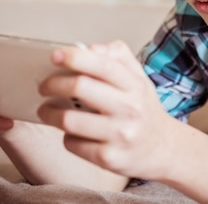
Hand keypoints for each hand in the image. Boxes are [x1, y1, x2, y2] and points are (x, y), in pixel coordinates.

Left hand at [38, 41, 176, 180]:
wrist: (163, 149)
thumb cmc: (143, 110)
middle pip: (80, 88)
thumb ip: (118, 57)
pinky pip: (72, 143)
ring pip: (69, 120)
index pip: (103, 65)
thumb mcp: (139, 79)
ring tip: (46, 110)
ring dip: (49, 113)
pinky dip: (65, 136)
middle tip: (43, 86)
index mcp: (135, 86)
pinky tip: (70, 132)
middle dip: (53, 84)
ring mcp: (119, 135)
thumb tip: (90, 48)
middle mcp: (129, 109)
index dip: (75, 57)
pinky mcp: (108, 158)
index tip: (55, 55)